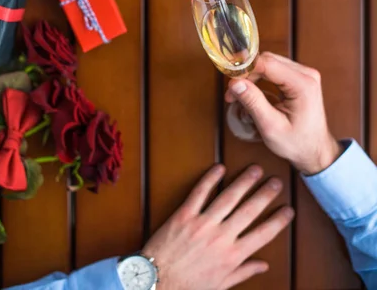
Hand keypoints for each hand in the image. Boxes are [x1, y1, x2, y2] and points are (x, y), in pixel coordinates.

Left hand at [143, 164, 293, 289]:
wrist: (157, 283)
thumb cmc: (188, 286)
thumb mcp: (220, 285)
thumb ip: (243, 272)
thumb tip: (263, 265)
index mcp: (233, 256)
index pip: (263, 235)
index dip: (278, 221)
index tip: (289, 210)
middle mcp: (221, 238)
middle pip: (249, 210)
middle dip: (266, 194)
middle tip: (276, 181)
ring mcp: (203, 224)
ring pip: (228, 198)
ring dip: (244, 182)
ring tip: (255, 169)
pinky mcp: (185, 215)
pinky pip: (199, 193)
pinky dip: (210, 179)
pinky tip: (220, 168)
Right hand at [226, 53, 342, 174]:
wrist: (315, 150)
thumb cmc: (297, 143)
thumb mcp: (271, 127)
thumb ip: (253, 102)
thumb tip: (235, 82)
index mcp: (303, 84)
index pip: (268, 63)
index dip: (245, 70)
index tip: (230, 83)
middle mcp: (306, 74)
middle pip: (268, 60)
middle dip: (247, 74)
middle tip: (232, 93)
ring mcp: (305, 74)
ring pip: (269, 62)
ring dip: (252, 75)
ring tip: (239, 94)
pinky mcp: (300, 77)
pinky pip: (275, 68)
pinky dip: (260, 77)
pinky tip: (251, 90)